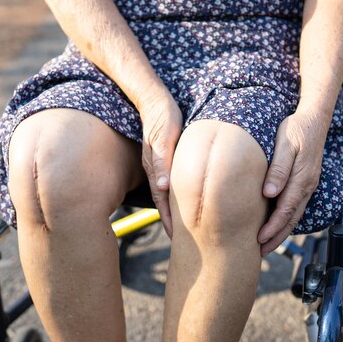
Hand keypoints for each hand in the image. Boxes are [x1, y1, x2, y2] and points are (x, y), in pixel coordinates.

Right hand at [140, 95, 182, 237]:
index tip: (178, 239)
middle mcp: (156, 171)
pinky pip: (171, 182)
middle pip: (164, 202)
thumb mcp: (164, 138)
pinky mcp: (165, 158)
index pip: (162, 202)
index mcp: (155, 169)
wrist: (155, 100)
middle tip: (184, 241)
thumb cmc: (163, 117)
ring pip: (167, 194)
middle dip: (172, 222)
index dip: (170, 220)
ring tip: (187, 227)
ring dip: (175, 210)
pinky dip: (177, 195)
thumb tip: (162, 188)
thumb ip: (162, 161)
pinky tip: (186, 199)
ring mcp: (159, 165)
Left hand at [257, 111, 328, 255]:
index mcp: (302, 178)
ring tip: (266, 244)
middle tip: (261, 251)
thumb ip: (278, 169)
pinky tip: (276, 225)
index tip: (259, 240)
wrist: (313, 119)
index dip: (273, 227)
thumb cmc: (295, 129)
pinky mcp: (305, 182)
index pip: (286, 210)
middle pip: (292, 218)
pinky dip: (286, 220)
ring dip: (281, 231)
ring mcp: (308, 184)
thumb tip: (270, 193)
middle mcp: (307, 185)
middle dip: (277, 237)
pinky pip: (296, 206)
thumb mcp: (285, 145)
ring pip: (295, 214)